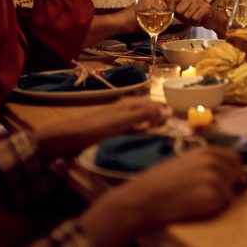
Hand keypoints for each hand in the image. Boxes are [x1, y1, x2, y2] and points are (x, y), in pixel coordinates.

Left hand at [34, 98, 168, 158]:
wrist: (66, 139)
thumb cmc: (95, 128)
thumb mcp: (123, 120)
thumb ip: (145, 115)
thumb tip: (170, 111)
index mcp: (130, 104)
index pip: (154, 105)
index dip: (166, 111)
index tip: (180, 121)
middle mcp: (125, 109)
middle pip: (148, 111)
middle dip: (160, 118)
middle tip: (173, 131)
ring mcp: (117, 120)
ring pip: (140, 121)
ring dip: (150, 127)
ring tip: (161, 137)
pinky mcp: (111, 131)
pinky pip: (132, 131)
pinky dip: (140, 134)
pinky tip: (142, 142)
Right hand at [79, 147, 241, 246]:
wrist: (144, 198)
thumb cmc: (160, 181)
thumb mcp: (186, 162)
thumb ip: (209, 163)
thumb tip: (238, 174)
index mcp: (207, 151)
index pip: (234, 157)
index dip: (234, 169)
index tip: (233, 179)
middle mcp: (214, 162)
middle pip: (236, 173)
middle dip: (228, 183)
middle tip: (207, 192)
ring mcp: (215, 178)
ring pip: (230, 191)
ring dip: (219, 197)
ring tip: (196, 198)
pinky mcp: (213, 196)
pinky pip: (223, 204)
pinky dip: (213, 208)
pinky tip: (195, 206)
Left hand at [168, 0, 211, 24]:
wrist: (212, 19)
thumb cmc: (194, 13)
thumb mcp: (181, 10)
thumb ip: (171, 7)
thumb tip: (159, 5)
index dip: (172, 8)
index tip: (177, 12)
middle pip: (179, 9)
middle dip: (182, 16)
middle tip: (188, 15)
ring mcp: (201, 0)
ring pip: (187, 15)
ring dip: (190, 19)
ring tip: (194, 16)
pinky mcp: (207, 8)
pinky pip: (195, 18)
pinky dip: (196, 21)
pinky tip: (200, 19)